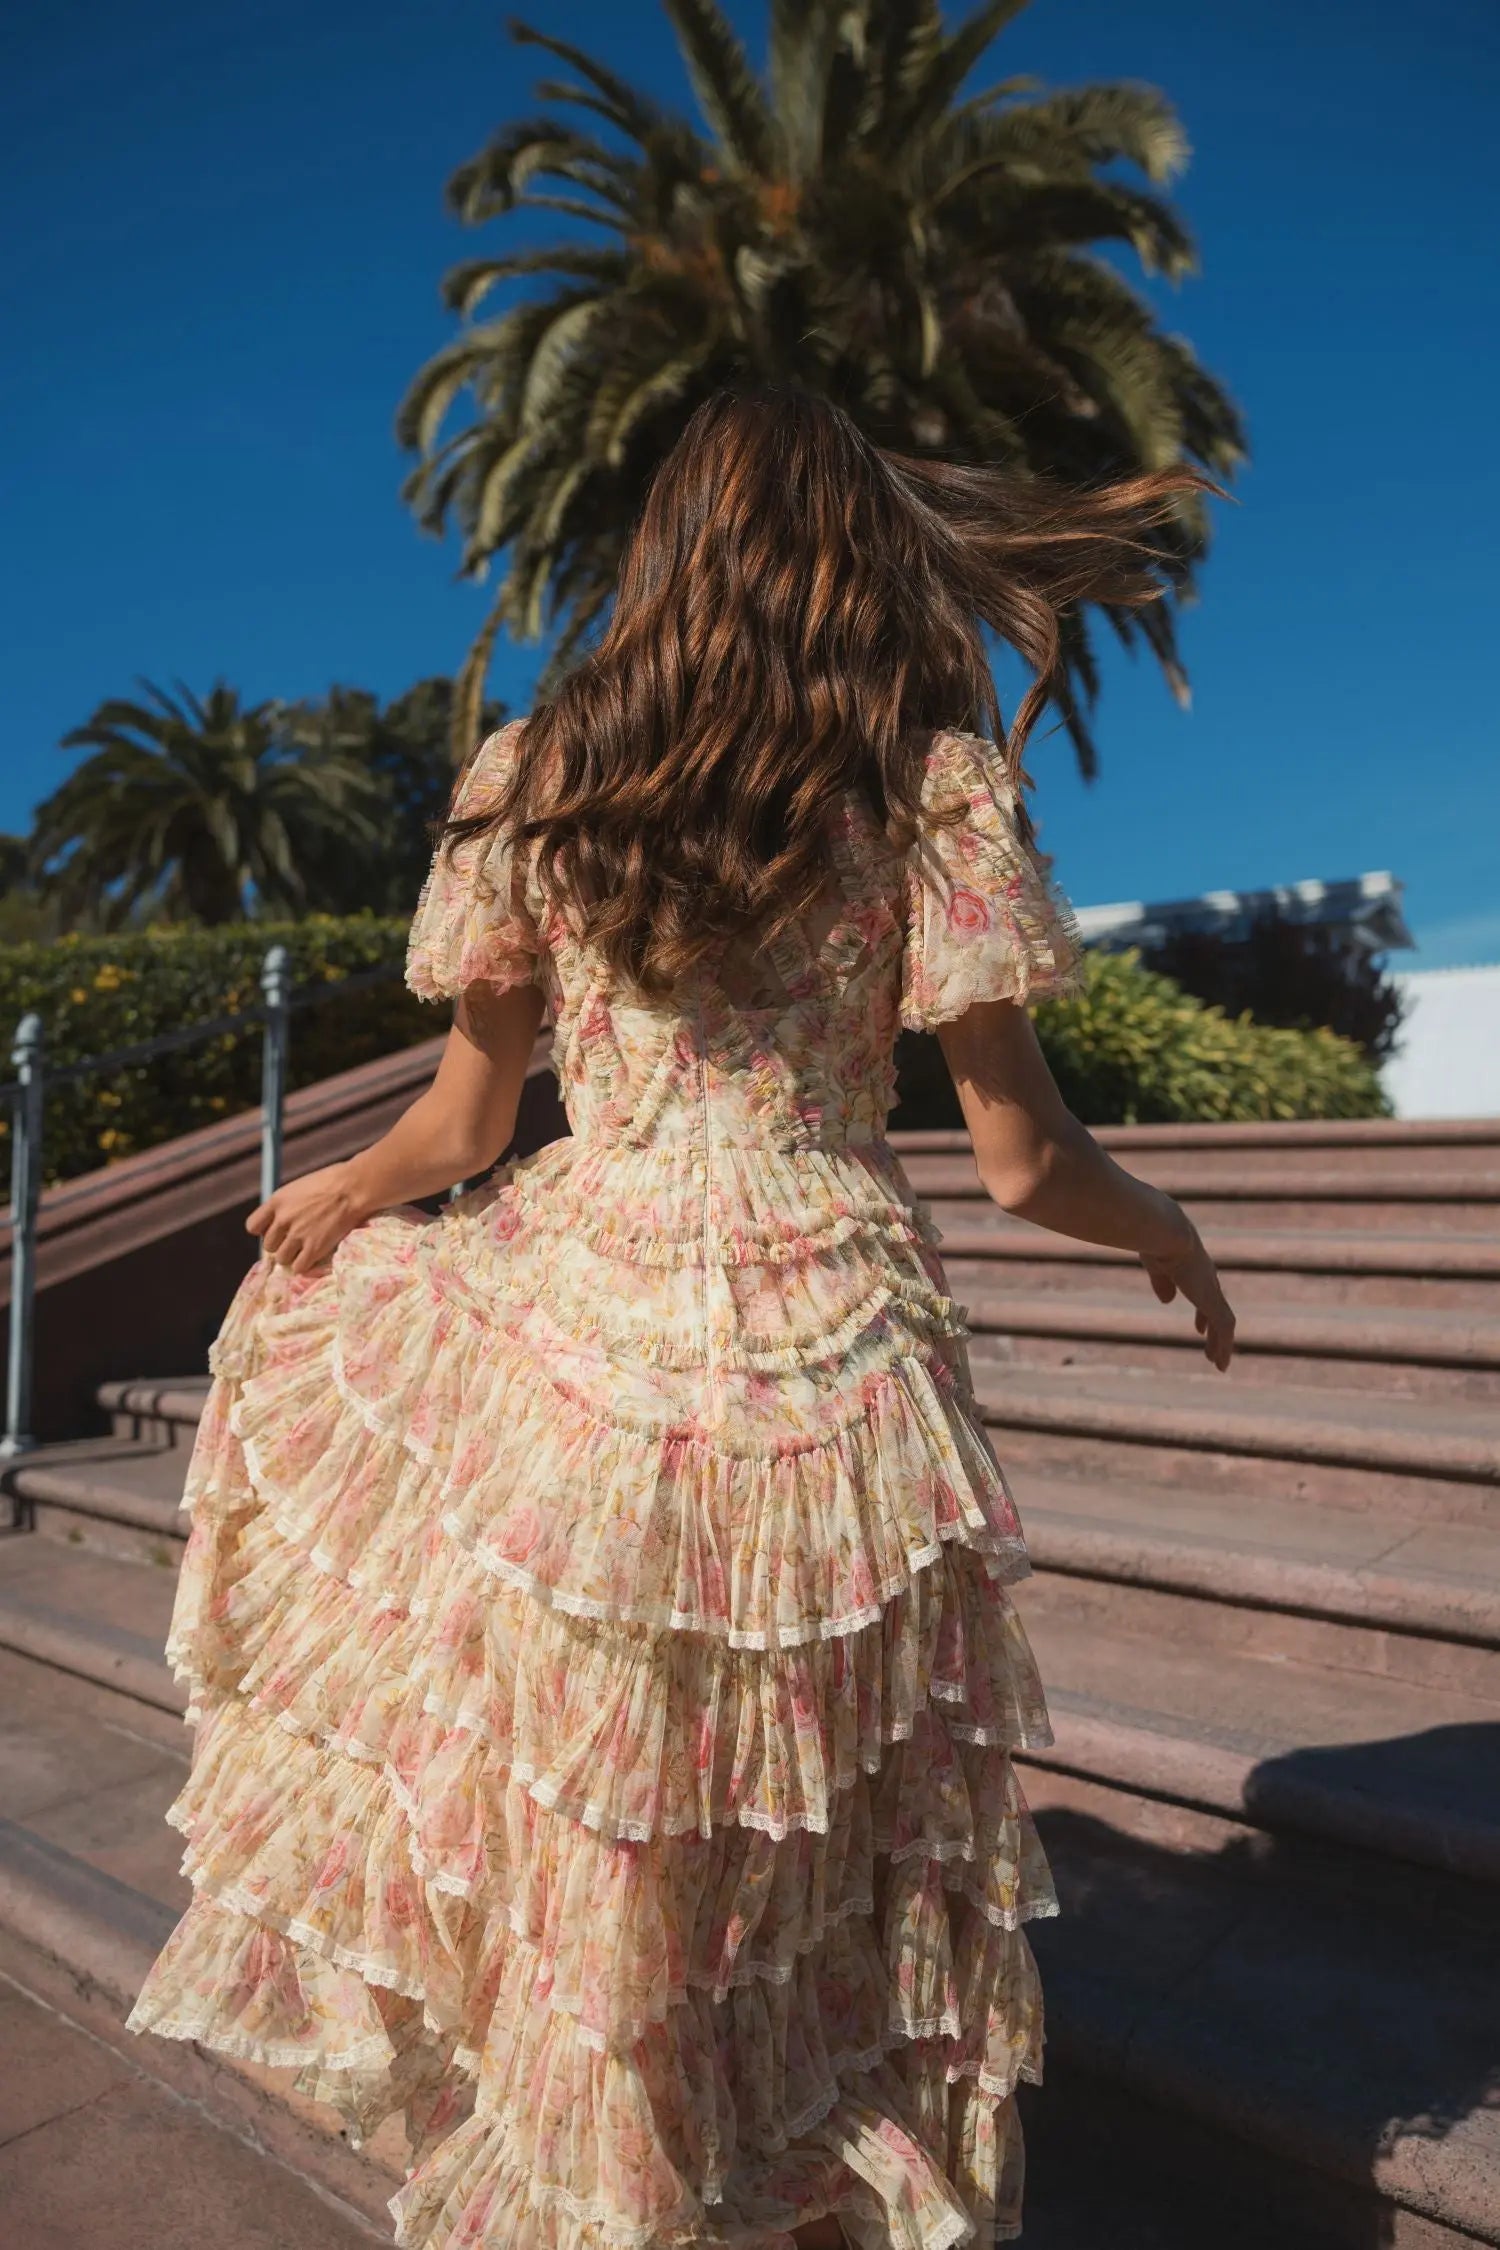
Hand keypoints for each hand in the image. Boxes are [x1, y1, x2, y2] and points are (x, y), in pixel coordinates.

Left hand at [247, 1163, 369, 1274]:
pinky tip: (313, 1256)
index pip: (253, 1226)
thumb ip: (286, 1205)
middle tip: (296, 1240)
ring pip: (281, 1258)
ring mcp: (298, 1235)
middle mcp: (283, 1219)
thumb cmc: (332, 1181)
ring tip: (305, 1249)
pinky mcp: (314, 1248)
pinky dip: (305, 1265)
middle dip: (281, 1244)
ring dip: (292, 1256)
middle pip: (268, 1245)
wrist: (354, 1188)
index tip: (277, 1230)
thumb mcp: (299, 1187)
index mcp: (277, 1201)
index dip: (264, 1230)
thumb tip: (281, 1221)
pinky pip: (299, 1267)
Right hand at [1141, 1203, 1235, 1371]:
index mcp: (1194, 1266)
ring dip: (1221, 1343)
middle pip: (1217, 1309)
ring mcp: (1212, 1290)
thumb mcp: (1155, 1264)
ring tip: (1218, 1363)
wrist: (1167, 1233)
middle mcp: (1207, 1278)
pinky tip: (1220, 1364)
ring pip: (1224, 1322)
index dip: (1204, 1311)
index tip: (1201, 1327)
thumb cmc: (1155, 1240)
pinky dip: (1224, 1347)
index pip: (1204, 1292)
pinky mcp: (1213, 1301)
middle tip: (1212, 1346)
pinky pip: (1224, 1329)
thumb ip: (1161, 1282)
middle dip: (1214, 1329)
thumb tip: (1167, 1301)